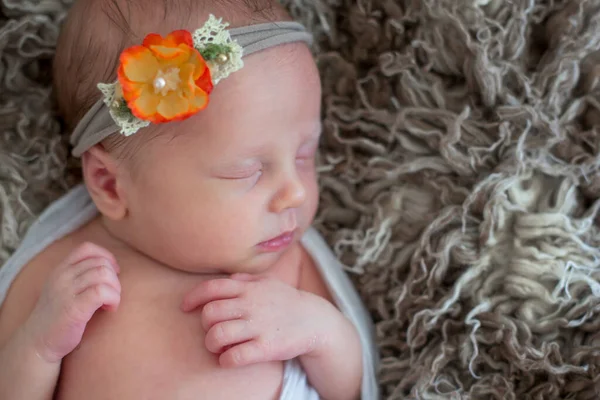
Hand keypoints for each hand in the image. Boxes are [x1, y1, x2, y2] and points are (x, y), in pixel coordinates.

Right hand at [24, 242, 120, 363]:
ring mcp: (66, 292)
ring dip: (115, 288)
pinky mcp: (74, 308)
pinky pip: (102, 291)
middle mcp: (62, 277)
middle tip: (112, 294)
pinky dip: (113, 298)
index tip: (112, 273)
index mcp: (60, 270)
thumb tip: (110, 267)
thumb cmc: (58, 317)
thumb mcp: (64, 289)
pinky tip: (109, 309)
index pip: (86, 248)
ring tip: (110, 302)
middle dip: (114, 277)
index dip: (106, 257)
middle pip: (100, 262)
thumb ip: (79, 276)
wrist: (37, 344)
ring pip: (104, 274)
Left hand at [181, 273, 337, 367]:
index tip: (185, 308)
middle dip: (205, 325)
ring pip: (217, 336)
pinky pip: (234, 357)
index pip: (211, 288)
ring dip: (212, 344)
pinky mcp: (266, 348)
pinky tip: (230, 358)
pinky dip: (225, 360)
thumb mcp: (267, 282)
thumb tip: (224, 278)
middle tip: (212, 330)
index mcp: (248, 288)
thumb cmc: (285, 301)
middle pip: (210, 313)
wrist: (315, 321)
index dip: (193, 298)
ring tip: (219, 347)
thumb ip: (244, 278)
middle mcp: (251, 305)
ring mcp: (259, 326)